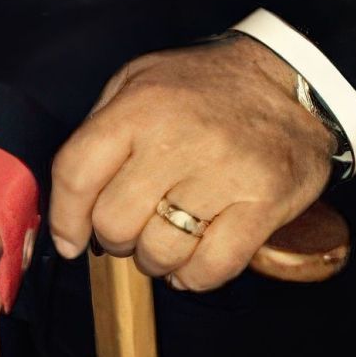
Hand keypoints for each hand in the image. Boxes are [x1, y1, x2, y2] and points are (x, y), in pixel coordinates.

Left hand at [49, 35, 334, 289]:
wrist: (290, 80)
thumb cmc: (205, 86)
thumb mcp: (139, 80)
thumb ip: (101, 128)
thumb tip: (70, 196)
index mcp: (140, 108)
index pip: (76, 173)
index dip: (64, 217)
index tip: (68, 239)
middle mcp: (178, 140)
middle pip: (115, 222)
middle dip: (114, 239)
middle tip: (130, 230)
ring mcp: (224, 174)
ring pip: (161, 251)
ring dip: (155, 260)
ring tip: (164, 242)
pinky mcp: (264, 203)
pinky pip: (213, 266)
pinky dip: (195, 276)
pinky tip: (193, 261)